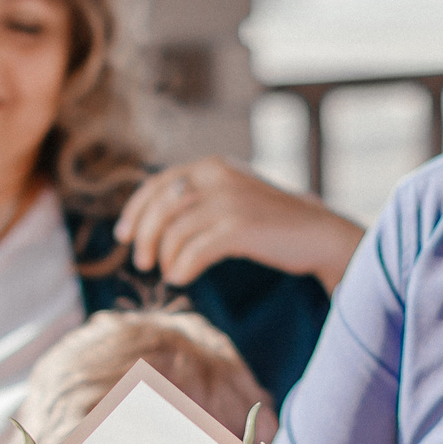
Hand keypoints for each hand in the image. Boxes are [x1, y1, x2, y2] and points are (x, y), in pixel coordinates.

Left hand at [118, 157, 363, 290]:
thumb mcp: (233, 196)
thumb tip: (151, 220)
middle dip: (143, 238)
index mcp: (212, 166)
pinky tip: (182, 277)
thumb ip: (200, 198)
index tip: (123, 236)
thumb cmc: (272, 222)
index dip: (134, 211)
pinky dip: (181, 268)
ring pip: (173, 232)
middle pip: (159, 208)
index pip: (156, 185)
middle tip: (142, 262)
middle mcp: (217, 177)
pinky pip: (193, 251)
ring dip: (165, 258)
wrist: (319, 233)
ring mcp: (229, 201)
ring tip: (170, 272)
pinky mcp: (239, 227)